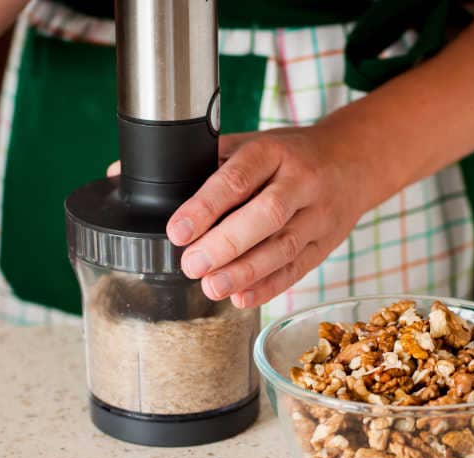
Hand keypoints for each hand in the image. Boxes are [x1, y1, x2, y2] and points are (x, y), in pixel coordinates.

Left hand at [109, 126, 373, 308]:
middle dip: (225, 244)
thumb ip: (198, 160)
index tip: (177, 229)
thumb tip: (120, 175)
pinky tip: (242, 299)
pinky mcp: (326, 244)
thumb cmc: (290, 153)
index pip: (239, 177)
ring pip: (284, 247)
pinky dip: (270, 287)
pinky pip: (298, 268)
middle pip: (266, 216)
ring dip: (246, 272)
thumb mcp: (251, 143)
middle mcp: (301, 181)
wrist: (353, 161)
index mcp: (275, 151)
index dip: (207, 205)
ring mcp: (318, 215)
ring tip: (211, 288)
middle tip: (190, 265)